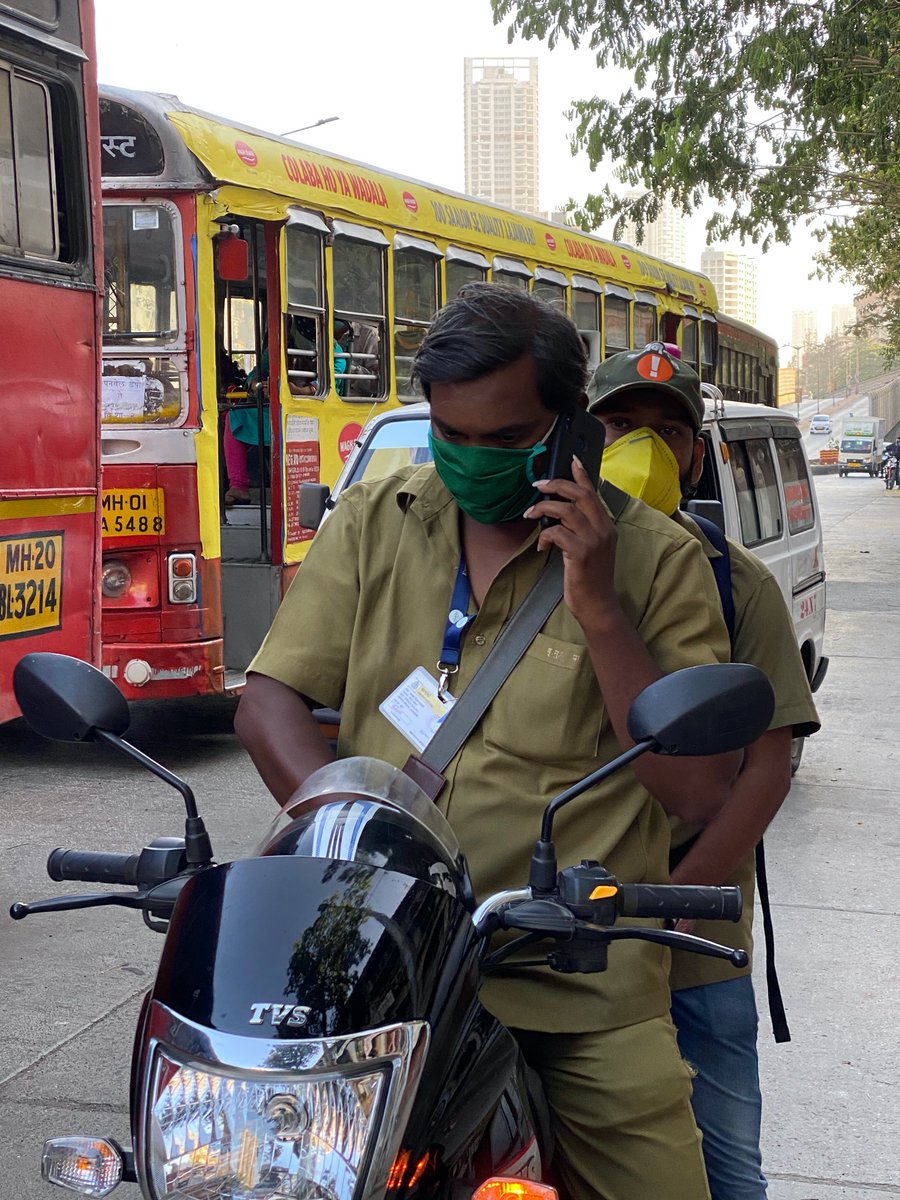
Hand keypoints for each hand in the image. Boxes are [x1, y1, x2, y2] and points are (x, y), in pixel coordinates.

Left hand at [525, 457, 619, 629]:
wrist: (598, 605)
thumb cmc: (590, 578)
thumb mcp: (591, 549)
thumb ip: (582, 530)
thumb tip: (559, 514)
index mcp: (607, 526)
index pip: (594, 493)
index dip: (582, 475)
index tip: (572, 459)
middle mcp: (603, 529)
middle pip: (580, 495)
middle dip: (557, 485)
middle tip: (539, 484)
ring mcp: (593, 541)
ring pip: (566, 510)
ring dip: (544, 509)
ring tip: (531, 513)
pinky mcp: (580, 553)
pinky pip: (557, 532)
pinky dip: (545, 535)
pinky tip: (541, 546)